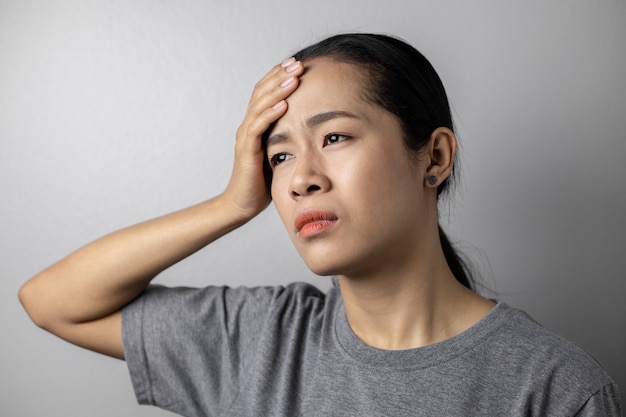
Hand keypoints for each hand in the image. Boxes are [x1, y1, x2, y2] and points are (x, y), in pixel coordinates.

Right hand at [224, 57, 303, 219]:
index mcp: (256, 124)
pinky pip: (257, 128)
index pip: (266, 93)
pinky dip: (270, 114)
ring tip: (293, 77)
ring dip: (277, 90)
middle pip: (262, 93)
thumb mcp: (279, 153)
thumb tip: (312, 127)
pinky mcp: (246, 151)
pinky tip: (283, 104)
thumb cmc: (262, 181)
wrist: (242, 204)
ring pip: (260, 106)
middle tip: (297, 63)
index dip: (279, 77)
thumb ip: (288, 137)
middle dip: (280, 76)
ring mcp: (245, 137)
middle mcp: (248, 126)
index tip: (297, 64)